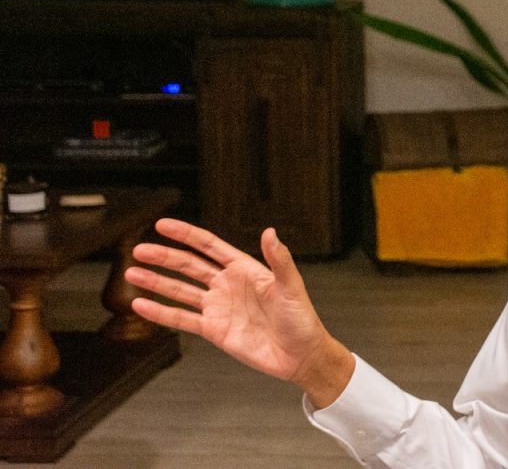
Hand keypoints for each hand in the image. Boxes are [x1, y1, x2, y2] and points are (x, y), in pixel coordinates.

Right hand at [125, 218, 353, 406]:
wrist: (301, 356)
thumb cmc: (302, 320)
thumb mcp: (291, 286)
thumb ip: (279, 259)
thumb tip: (270, 232)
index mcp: (245, 269)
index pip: (209, 246)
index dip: (186, 235)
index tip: (163, 225)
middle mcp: (228, 285)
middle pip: (189, 266)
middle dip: (164, 257)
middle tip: (139, 250)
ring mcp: (219, 307)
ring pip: (180, 290)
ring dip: (157, 282)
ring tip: (132, 273)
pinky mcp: (214, 330)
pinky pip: (182, 319)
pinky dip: (161, 312)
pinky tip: (142, 305)